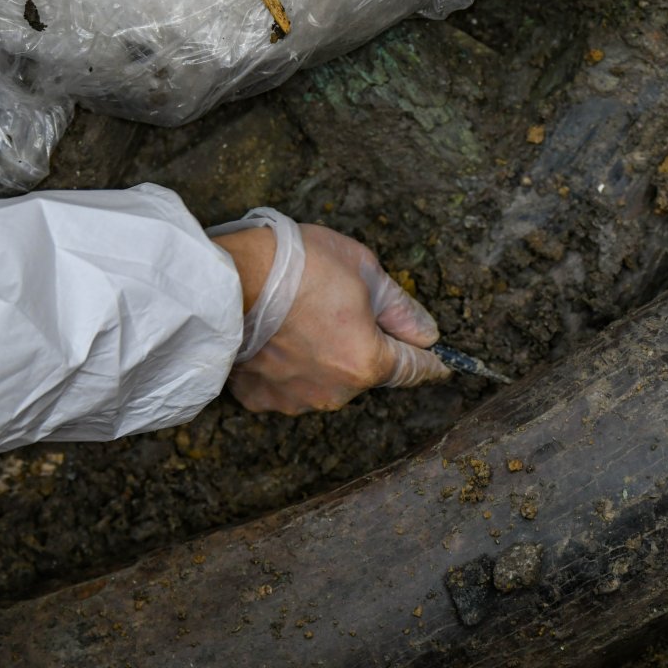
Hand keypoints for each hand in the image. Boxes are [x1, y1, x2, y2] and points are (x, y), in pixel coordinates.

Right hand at [211, 223, 448, 413]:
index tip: (442, 364)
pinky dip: (287, 365)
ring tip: (300, 318)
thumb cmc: (297, 267)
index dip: (431, 362)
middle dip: (364, 344)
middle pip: (367, 370)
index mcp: (369, 363)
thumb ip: (401, 310)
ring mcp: (295, 400)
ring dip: (324, 356)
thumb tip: (427, 335)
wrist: (225, 278)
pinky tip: (275, 336)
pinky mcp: (260, 397)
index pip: (414, 368)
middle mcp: (336, 392)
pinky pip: (287, 384)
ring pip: (326, 379)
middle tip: (341, 305)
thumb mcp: (365, 271)